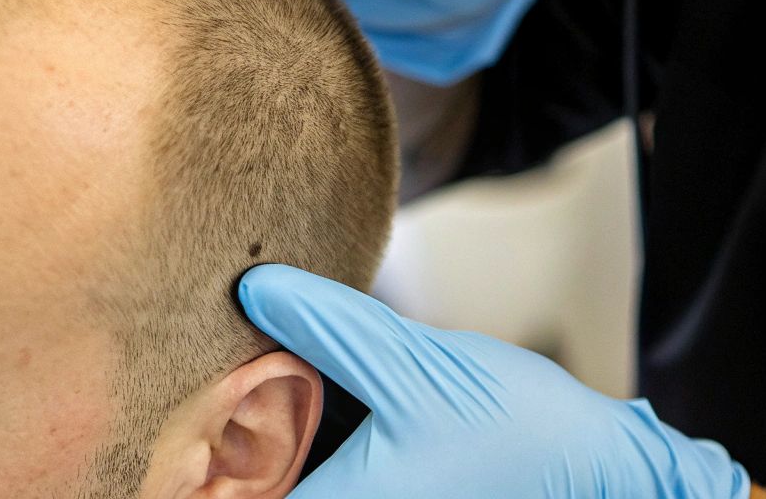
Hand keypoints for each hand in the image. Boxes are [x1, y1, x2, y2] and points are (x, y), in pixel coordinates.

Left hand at [237, 265, 750, 498]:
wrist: (603, 467)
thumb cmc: (519, 429)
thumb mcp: (414, 362)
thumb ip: (330, 326)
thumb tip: (256, 287)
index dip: (188, 470)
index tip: (163, 421)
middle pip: (254, 494)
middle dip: (219, 454)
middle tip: (189, 397)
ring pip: (287, 487)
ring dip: (261, 452)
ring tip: (232, 394)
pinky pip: (325, 482)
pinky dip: (300, 456)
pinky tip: (293, 408)